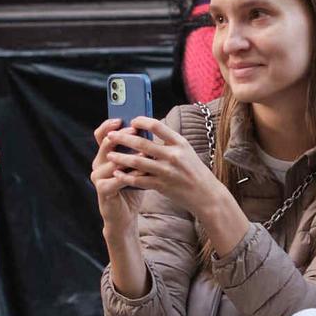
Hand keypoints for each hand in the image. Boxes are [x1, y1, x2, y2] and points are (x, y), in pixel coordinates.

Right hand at [90, 118, 142, 236]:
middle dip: (121, 136)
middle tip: (135, 130)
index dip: (109, 125)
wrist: (124, 216)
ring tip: (144, 151)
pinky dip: (130, 174)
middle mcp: (97, 164)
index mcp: (104, 155)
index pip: (101, 135)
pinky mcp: (102, 190)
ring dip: (129, 155)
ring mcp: (98, 177)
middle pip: (105, 144)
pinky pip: (116, 179)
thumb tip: (150, 131)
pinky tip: (143, 170)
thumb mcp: (134, 166)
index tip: (122, 118)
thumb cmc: (131, 189)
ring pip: (112, 161)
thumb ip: (136, 151)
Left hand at [101, 116, 227, 218]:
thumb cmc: (194, 171)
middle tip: (111, 136)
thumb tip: (148, 131)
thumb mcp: (186, 151)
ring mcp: (166, 171)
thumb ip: (169, 142)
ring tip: (109, 155)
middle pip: (142, 143)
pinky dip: (126, 177)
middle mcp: (173, 155)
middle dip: (123, 139)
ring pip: (137, 162)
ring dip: (120, 158)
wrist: (206, 194)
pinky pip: (139, 180)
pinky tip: (116, 173)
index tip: (132, 121)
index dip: (142, 121)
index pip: (157, 126)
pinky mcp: (161, 186)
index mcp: (179, 143)